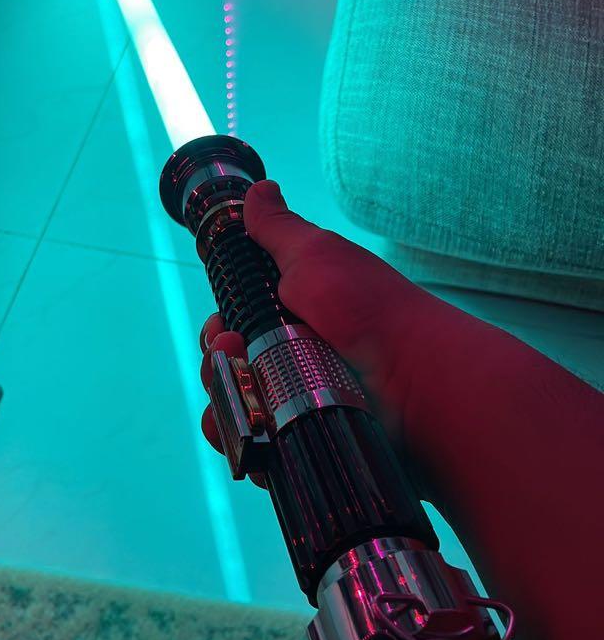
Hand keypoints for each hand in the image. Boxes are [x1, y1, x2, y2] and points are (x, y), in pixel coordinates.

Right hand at [199, 180, 438, 494]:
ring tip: (247, 396)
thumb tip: (259, 189)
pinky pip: (258, 450)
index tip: (223, 329)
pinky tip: (251, 436)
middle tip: (232, 356)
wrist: (420, 383)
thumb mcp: (317, 256)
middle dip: (218, 363)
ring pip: (237, 410)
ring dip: (225, 402)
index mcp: (296, 315)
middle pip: (230, 369)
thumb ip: (279, 229)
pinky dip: (245, 443)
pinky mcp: (308, 442)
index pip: (236, 326)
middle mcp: (296, 359)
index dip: (220, 328)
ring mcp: (302, 404)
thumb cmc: (369, 311)